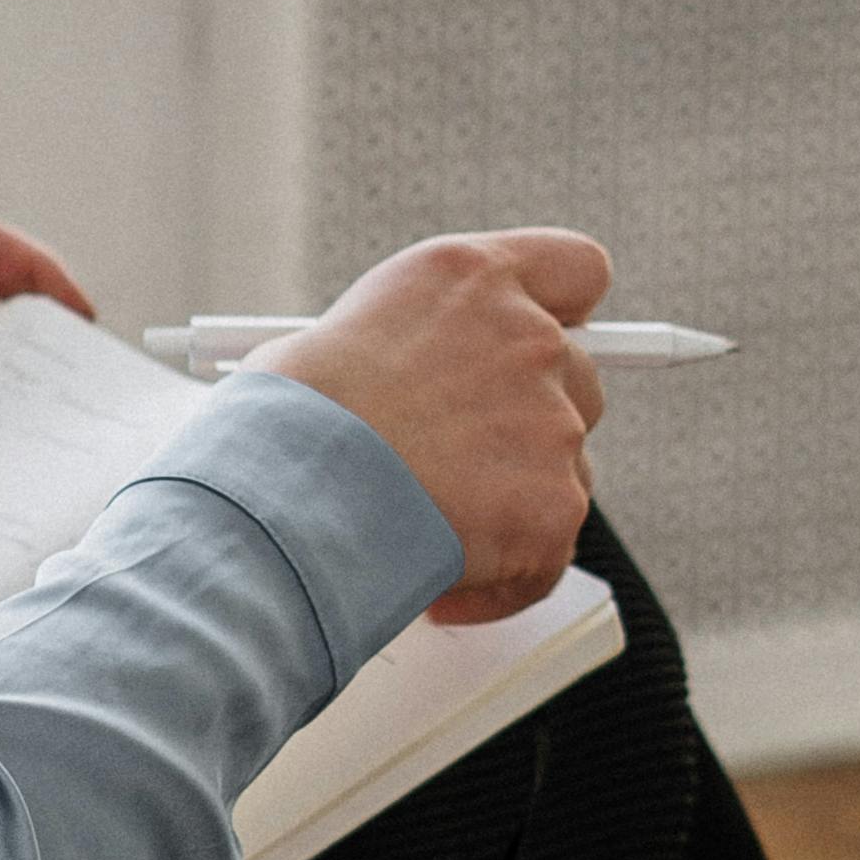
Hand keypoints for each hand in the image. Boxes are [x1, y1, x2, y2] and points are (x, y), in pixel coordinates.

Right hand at [262, 229, 612, 623]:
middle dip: (532, 425)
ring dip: (514, 505)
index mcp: (471, 278)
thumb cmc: (281, 423)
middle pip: (579, 379)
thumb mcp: (331, 340)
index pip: (575, 268)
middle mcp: (528, 338)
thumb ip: (403, 351)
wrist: (284, 498)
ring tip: (432, 535)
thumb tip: (403, 391)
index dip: (567, 310)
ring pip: (567, 472)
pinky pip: (547, 556)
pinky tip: (440, 591)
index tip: (550, 339)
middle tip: (467, 464)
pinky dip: (502, 581)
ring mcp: (551, 424)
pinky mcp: (554, 507)